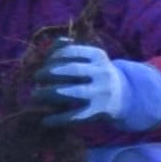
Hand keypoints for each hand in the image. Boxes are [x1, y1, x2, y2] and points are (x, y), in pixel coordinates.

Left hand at [40, 39, 160, 130]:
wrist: (125, 97)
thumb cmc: (97, 75)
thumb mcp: (90, 59)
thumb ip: (70, 50)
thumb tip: (59, 41)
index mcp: (98, 56)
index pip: (70, 52)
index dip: (52, 57)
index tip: (44, 63)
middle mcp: (102, 73)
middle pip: (70, 70)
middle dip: (48, 73)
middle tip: (36, 77)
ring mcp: (101, 93)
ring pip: (70, 92)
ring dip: (48, 93)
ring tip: (35, 95)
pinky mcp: (99, 111)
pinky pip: (75, 116)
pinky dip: (57, 119)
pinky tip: (45, 121)